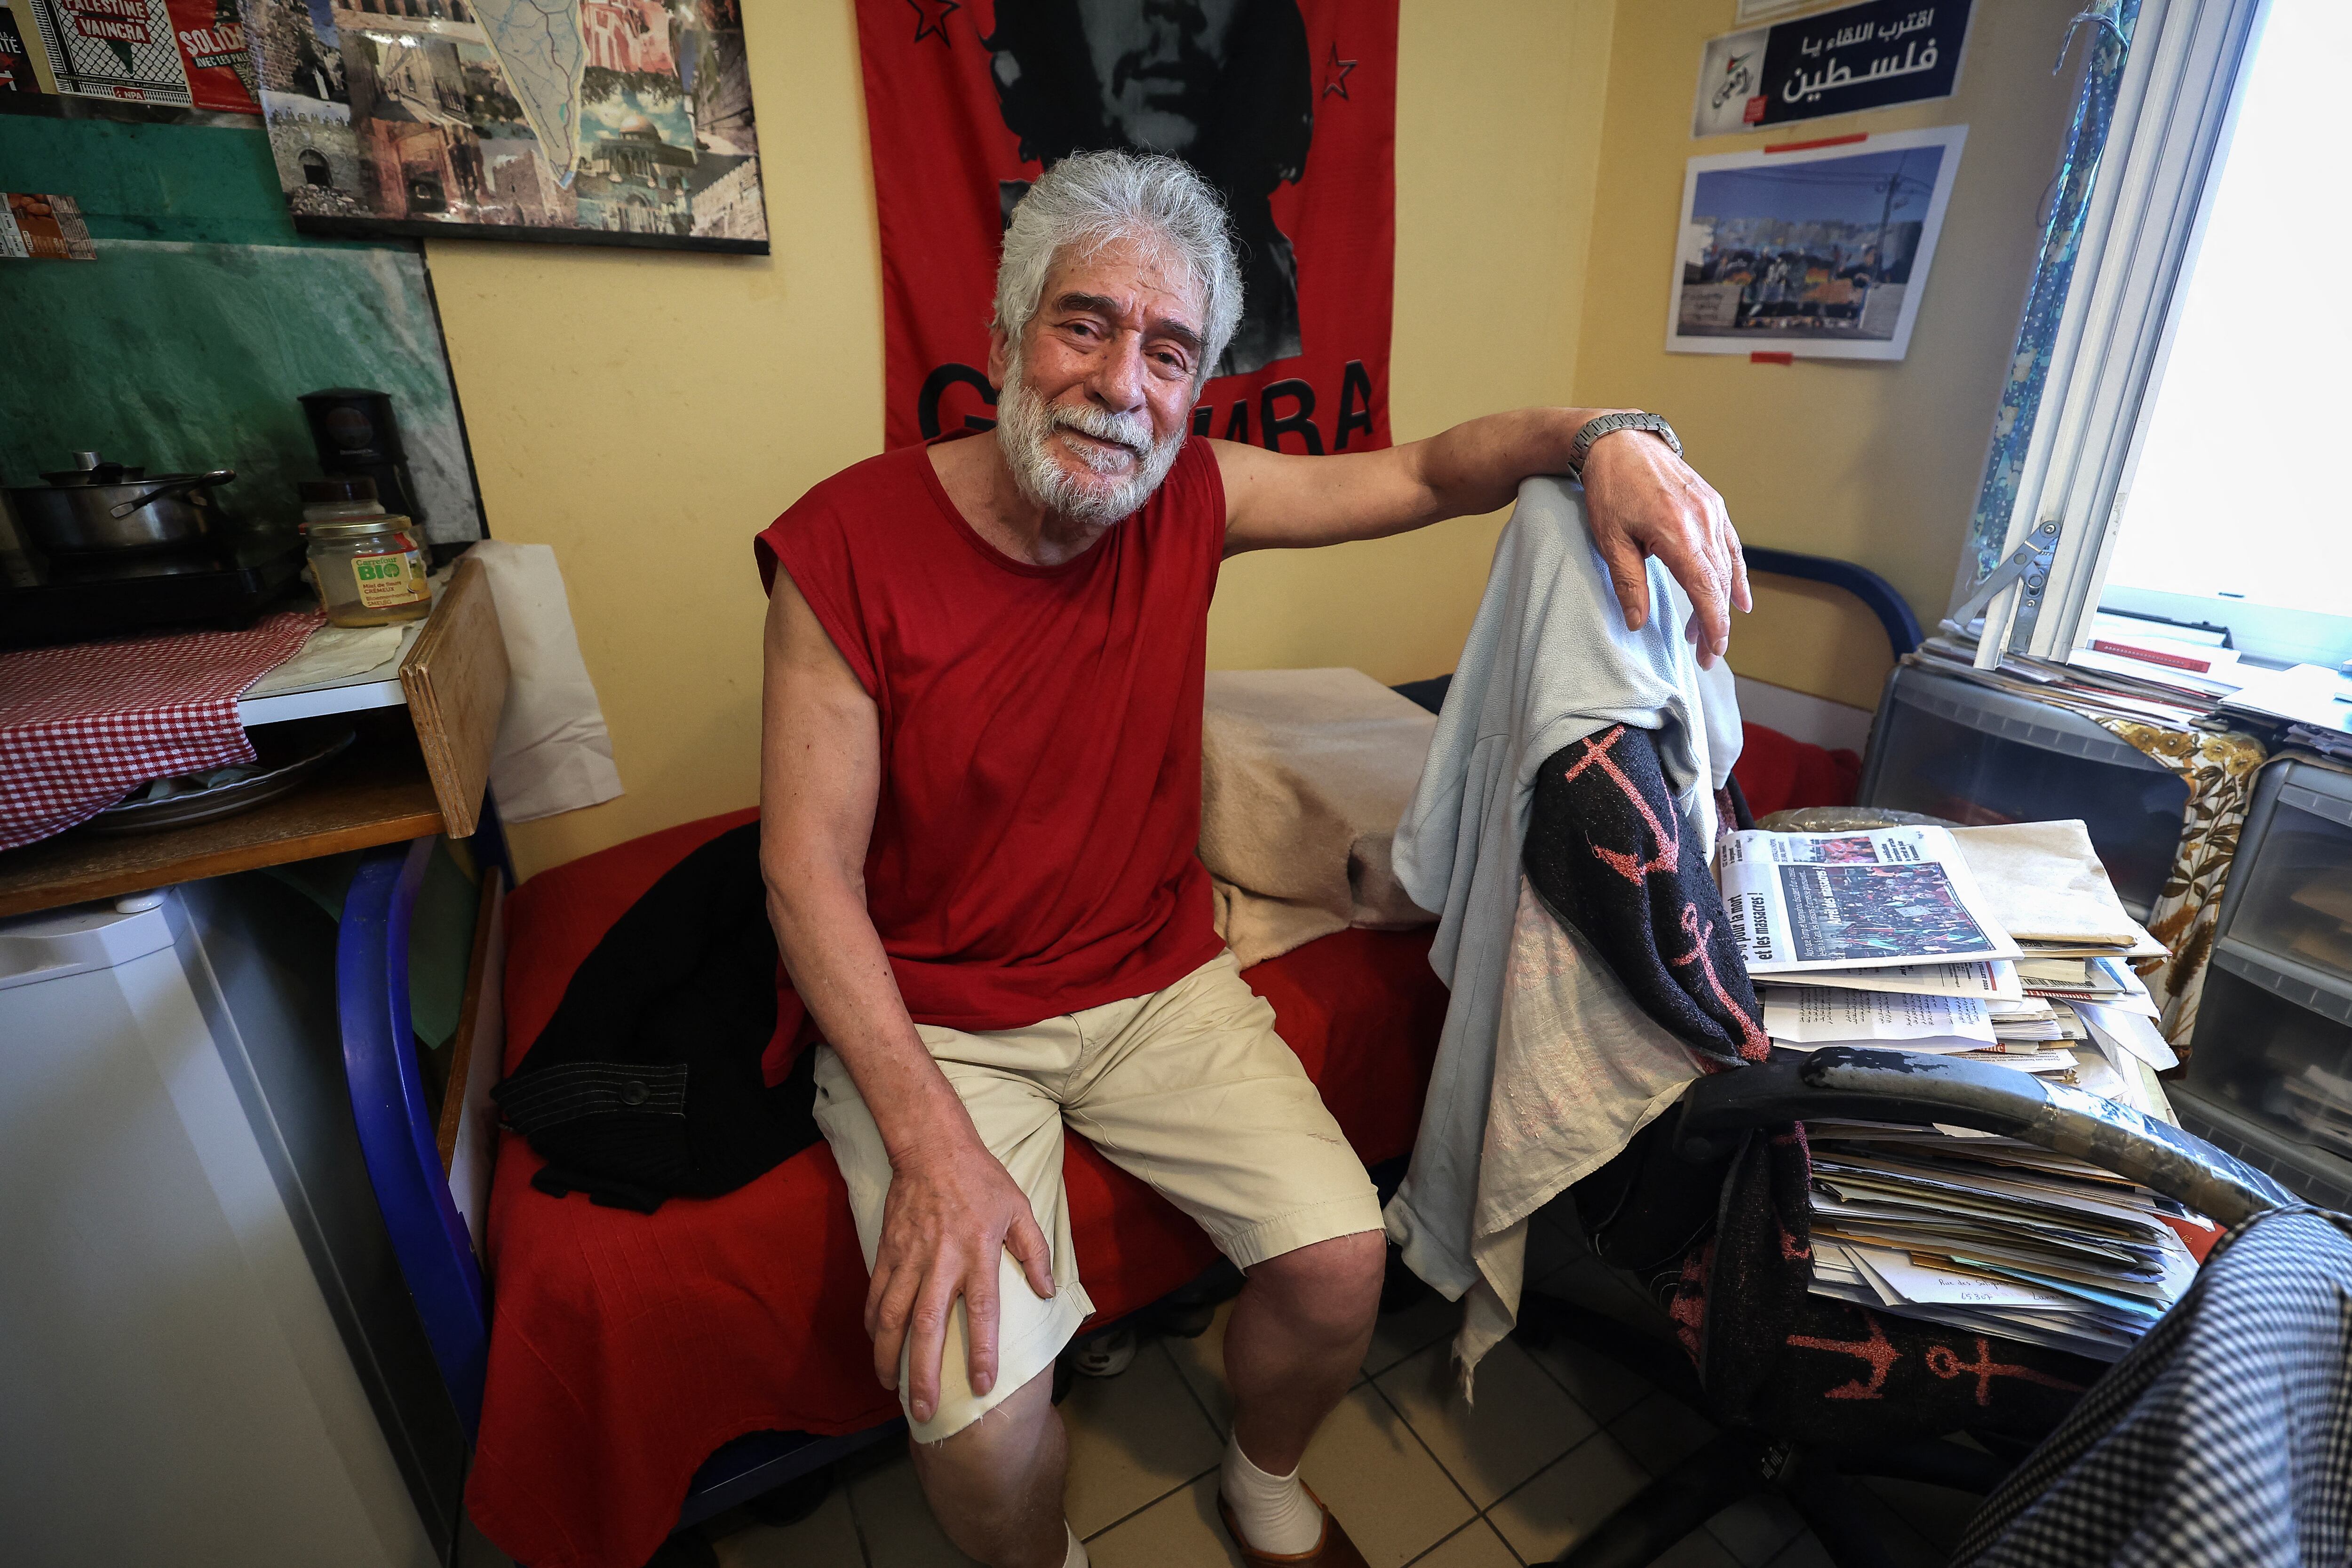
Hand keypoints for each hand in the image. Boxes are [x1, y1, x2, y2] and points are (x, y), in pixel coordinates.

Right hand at [865, 1136, 1055, 1425]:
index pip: (981, 1312)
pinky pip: (877, 1295)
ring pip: (893, 1317)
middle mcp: (941, 1261)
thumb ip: (1035, 1252)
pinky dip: (874, 1324)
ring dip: (889, 1356)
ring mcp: (909, 1258)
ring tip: (892, 1388)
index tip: (981, 1384)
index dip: (981, 1351)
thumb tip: (1046, 1292)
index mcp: (978, 1253)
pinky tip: (877, 1345)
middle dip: (923, 1372)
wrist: (933, 1148)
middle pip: (928, 1327)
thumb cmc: (982, 1180)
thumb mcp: (1020, 1210)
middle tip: (924, 1409)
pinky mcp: (887, 1252)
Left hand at [1580, 429, 1749, 666]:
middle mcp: (1703, 521)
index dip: (1712, 623)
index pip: (1705, 589)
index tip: (1712, 651)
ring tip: (1713, 633)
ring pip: (1727, 565)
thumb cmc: (1609, 488)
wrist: (1619, 441)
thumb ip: (1629, 583)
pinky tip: (1739, 595)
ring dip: (1723, 602)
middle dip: (1717, 622)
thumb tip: (1638, 623)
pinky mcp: (1713, 503)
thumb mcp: (1610, 539)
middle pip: (1719, 582)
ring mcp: (1712, 510)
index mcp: (1677, 533)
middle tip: (1707, 654)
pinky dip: (1737, 572)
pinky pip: (1730, 544)